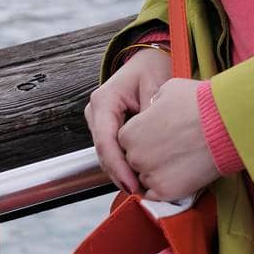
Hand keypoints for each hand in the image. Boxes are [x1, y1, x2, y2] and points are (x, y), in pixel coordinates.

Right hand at [84, 47, 172, 193]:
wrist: (151, 59)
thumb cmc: (154, 68)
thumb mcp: (157, 85)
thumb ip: (151, 114)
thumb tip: (152, 144)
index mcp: (104, 100)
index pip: (106, 141)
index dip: (119, 167)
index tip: (134, 185)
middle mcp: (96, 112)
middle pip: (103, 152)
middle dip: (120, 175)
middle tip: (141, 195)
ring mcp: (99, 121)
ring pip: (106, 154)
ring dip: (122, 172)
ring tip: (142, 191)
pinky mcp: (108, 127)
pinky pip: (113, 150)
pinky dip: (125, 164)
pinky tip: (140, 177)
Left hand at [117, 79, 221, 200]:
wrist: (226, 123)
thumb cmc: (199, 103)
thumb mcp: (168, 90)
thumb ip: (152, 103)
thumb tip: (153, 109)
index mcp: (129, 132)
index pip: (127, 141)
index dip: (143, 138)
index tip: (159, 135)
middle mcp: (135, 157)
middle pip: (135, 161)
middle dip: (149, 155)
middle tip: (172, 147)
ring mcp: (150, 176)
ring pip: (146, 179)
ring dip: (158, 172)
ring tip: (181, 159)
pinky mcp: (167, 192)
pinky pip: (158, 195)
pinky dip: (167, 187)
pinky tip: (182, 173)